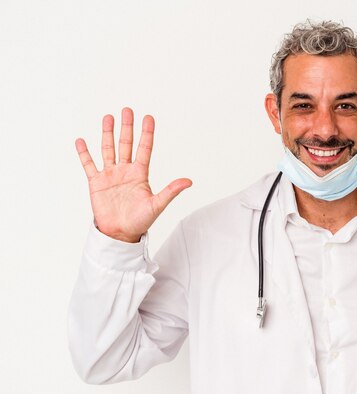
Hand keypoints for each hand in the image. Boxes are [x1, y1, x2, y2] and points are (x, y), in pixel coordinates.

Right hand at [75, 108, 191, 242]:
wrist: (120, 234)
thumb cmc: (140, 221)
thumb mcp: (157, 205)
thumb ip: (171, 191)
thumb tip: (189, 181)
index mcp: (140, 174)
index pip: (144, 149)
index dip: (146, 133)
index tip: (148, 117)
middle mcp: (125, 171)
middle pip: (126, 144)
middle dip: (127, 127)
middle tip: (127, 110)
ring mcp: (110, 176)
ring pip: (108, 149)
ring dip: (107, 134)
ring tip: (108, 117)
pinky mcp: (96, 183)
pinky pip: (89, 165)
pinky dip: (84, 153)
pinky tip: (81, 140)